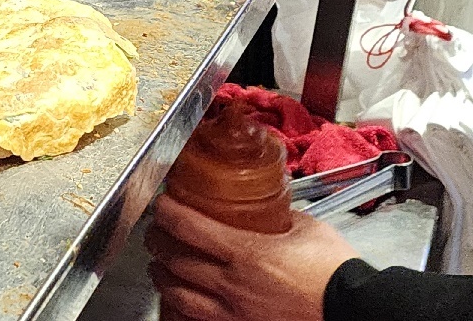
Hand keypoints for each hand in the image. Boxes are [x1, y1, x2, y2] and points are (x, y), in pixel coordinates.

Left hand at [145, 194, 358, 320]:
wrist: (356, 313)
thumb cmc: (336, 274)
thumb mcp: (307, 229)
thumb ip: (280, 216)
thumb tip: (267, 207)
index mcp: (246, 253)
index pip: (188, 226)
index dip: (166, 212)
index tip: (162, 204)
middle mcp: (232, 285)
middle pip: (174, 261)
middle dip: (158, 244)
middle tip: (157, 233)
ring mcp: (234, 315)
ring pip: (178, 296)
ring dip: (164, 278)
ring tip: (162, 267)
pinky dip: (180, 310)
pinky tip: (180, 302)